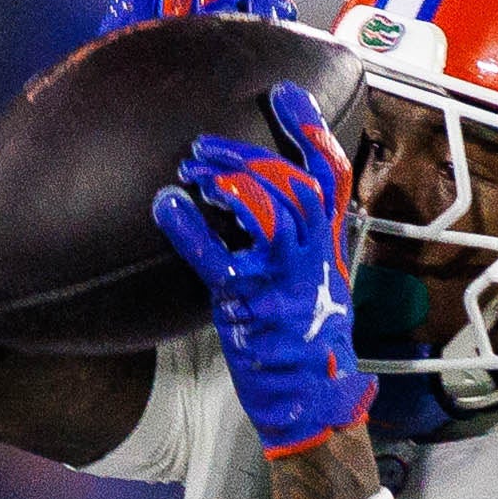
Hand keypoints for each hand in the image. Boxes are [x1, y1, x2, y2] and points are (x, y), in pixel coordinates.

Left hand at [149, 81, 371, 456]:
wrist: (310, 404)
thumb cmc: (305, 346)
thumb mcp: (317, 287)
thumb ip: (303, 244)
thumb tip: (272, 203)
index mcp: (326, 249)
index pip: (330, 178)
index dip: (310, 132)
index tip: (283, 94)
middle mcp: (310, 258)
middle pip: (291, 184)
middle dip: (248, 155)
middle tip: (207, 146)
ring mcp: (282, 281)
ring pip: (269, 209)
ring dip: (230, 179)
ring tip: (195, 168)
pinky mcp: (248, 306)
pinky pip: (218, 258)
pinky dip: (191, 228)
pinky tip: (167, 205)